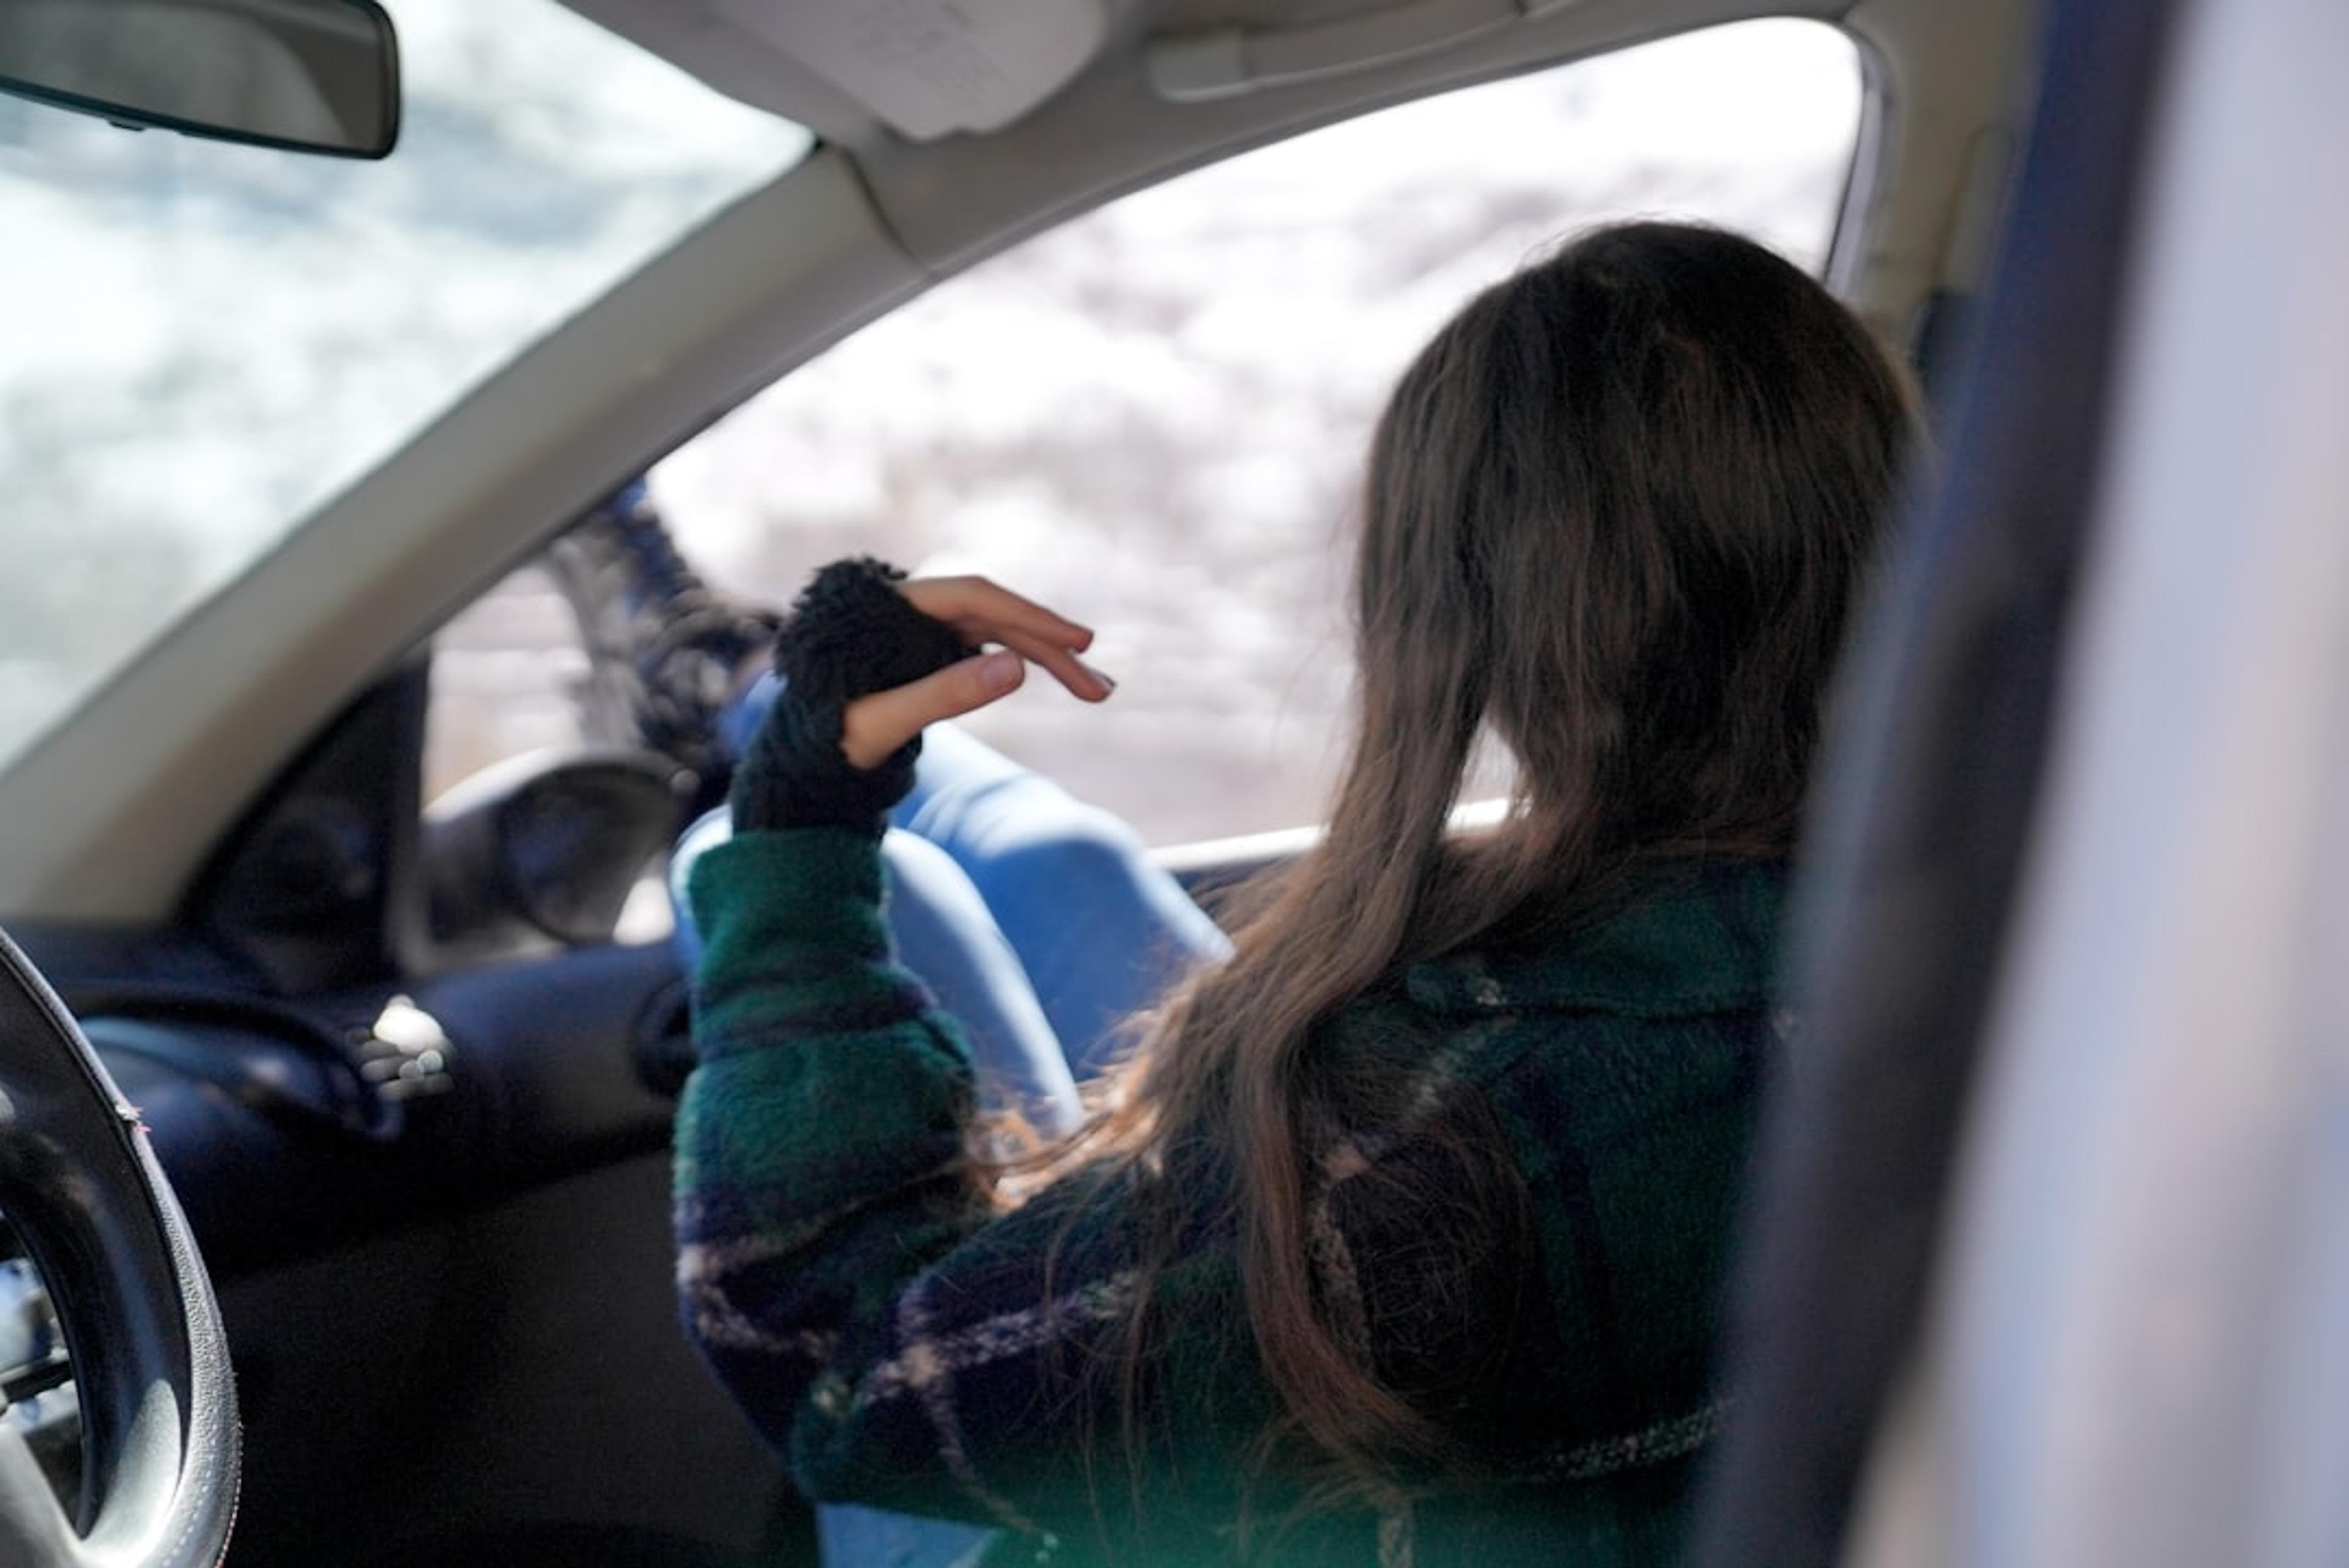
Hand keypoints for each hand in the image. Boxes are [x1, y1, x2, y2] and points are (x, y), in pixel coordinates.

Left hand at [839, 576, 1113, 768]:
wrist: (799, 756)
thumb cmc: (827, 735)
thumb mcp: (880, 722)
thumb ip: (943, 695)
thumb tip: (1017, 669)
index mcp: (892, 607)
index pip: (976, 597)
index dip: (1032, 616)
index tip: (1081, 641)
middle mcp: (916, 611)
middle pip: (998, 618)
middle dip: (1053, 649)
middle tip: (1101, 689)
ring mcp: (930, 633)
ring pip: (1003, 636)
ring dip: (1051, 660)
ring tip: (1099, 692)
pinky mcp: (939, 655)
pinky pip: (993, 653)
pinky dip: (1029, 666)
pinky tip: (1066, 679)